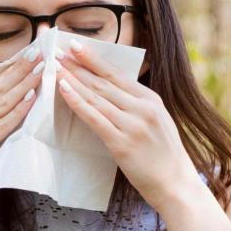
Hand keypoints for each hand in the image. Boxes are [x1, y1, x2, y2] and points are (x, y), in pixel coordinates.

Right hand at [0, 46, 44, 222]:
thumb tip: (4, 108)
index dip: (10, 69)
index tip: (28, 55)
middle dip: (20, 70)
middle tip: (41, 53)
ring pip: (0, 104)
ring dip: (23, 85)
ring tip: (41, 71)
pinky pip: (0, 127)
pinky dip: (18, 112)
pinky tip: (31, 99)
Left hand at [55, 41, 199, 212]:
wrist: (175, 184)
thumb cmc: (163, 155)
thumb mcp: (156, 121)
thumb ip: (136, 105)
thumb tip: (110, 90)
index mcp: (151, 99)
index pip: (116, 74)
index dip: (93, 59)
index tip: (74, 46)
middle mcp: (142, 108)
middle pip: (103, 82)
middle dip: (78, 65)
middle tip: (57, 52)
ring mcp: (132, 125)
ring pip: (96, 97)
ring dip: (73, 80)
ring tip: (54, 67)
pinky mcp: (122, 143)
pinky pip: (94, 118)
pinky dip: (77, 102)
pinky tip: (63, 90)